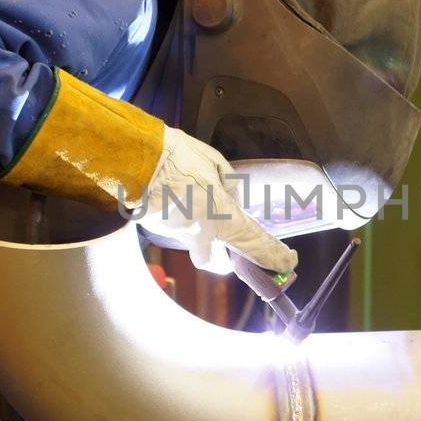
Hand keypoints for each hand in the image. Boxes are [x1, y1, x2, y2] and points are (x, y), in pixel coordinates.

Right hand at [137, 128, 297, 275]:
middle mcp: (199, 236)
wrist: (133, 158)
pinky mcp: (156, 229)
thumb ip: (230, 186)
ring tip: (194, 200)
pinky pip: (176, 228)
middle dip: (223, 258)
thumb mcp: (215, 164)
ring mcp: (175, 235)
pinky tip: (175, 195)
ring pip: (194, 243)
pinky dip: (179, 216)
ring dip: (199, 230)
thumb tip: (232, 197)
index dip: (274, 257)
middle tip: (227, 245)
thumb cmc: (177, 157)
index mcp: (220, 218)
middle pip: (215, 261)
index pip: (254, 244)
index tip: (288, 263)